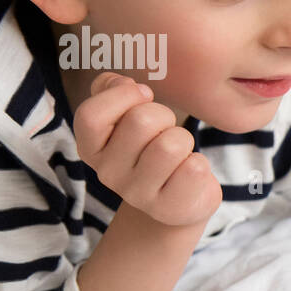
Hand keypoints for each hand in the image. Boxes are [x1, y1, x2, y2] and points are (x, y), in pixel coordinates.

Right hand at [73, 72, 222, 226]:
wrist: (177, 200)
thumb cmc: (152, 149)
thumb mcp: (126, 118)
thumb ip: (112, 90)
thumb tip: (118, 82)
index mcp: (91, 149)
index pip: (91, 115)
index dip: (122, 96)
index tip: (143, 95)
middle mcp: (108, 174)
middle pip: (140, 121)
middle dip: (164, 115)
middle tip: (166, 130)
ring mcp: (137, 195)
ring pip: (171, 144)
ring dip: (183, 139)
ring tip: (179, 152)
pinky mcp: (170, 207)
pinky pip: (194, 168)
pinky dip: (199, 163)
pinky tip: (189, 172)